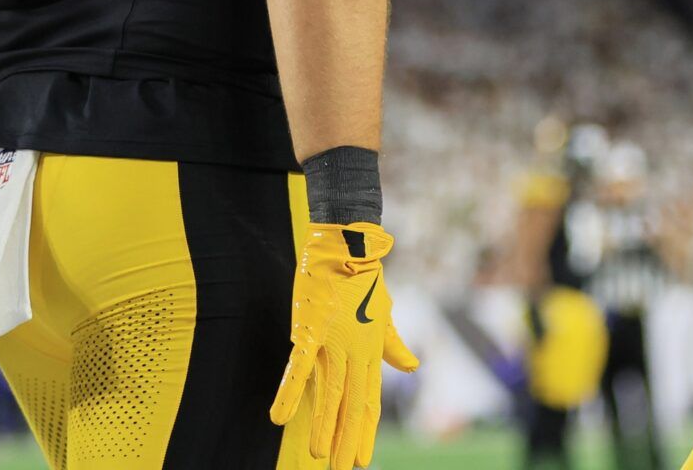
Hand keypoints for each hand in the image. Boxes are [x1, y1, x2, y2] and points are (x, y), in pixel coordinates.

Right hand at [269, 222, 418, 469]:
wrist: (350, 245)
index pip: (369, 402)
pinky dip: (289, 391)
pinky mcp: (311, 329)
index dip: (363, 433)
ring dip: (322, 425)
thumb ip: (394, 344)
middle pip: (351, 405)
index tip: (360, 459)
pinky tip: (279, 417)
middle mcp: (355, 352)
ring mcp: (333, 342)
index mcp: (371, 352)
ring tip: (316, 455)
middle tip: (340, 469)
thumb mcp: (385, 315)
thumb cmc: (365, 279)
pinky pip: (299, 366)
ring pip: (329, 393)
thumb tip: (413, 366)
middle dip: (344, 439)